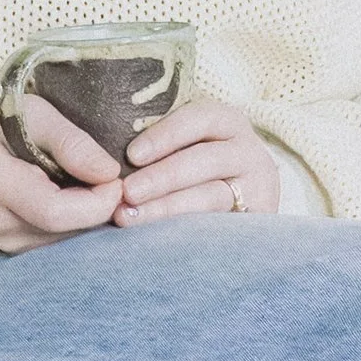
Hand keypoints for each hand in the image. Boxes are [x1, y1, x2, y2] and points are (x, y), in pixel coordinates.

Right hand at [0, 99, 125, 253]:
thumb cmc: (5, 128)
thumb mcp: (36, 115)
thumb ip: (71, 142)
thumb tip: (108, 174)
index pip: (54, 210)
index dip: (97, 201)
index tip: (115, 179)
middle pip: (65, 230)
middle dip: (99, 209)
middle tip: (111, 184)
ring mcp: (2, 242)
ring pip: (66, 242)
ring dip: (89, 218)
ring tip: (87, 187)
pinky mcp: (14, 252)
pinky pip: (58, 246)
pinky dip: (75, 226)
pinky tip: (74, 202)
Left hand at [112, 98, 282, 226]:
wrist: (241, 209)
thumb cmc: (194, 174)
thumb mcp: (183, 150)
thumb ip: (153, 149)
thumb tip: (101, 155)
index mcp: (227, 123)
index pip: (200, 119)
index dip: (165, 135)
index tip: (132, 155)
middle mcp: (249, 151)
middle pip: (205, 160)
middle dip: (161, 177)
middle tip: (126, 193)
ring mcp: (259, 188)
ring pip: (211, 197)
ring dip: (167, 208)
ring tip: (129, 218)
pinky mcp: (259, 221)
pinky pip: (222, 229)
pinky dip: (187, 234)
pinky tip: (157, 241)